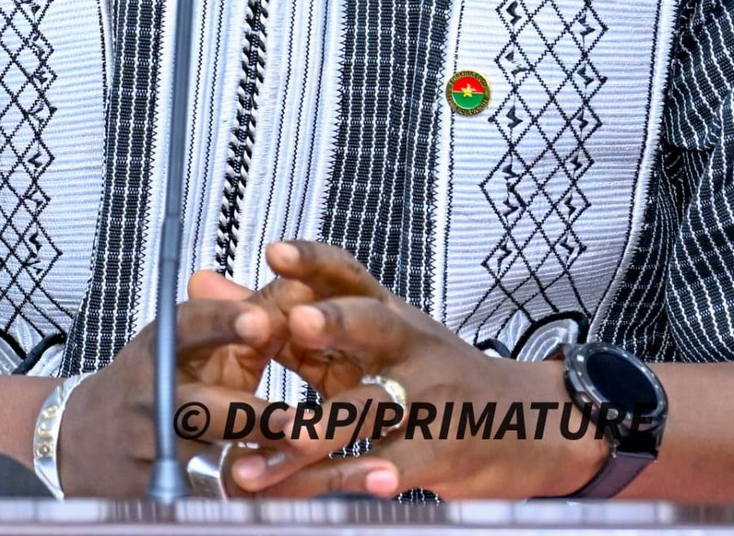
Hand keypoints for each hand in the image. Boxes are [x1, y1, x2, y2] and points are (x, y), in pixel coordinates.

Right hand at [55, 292, 288, 495]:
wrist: (87, 440)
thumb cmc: (155, 382)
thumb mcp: (187, 345)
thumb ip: (240, 325)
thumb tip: (299, 287)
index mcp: (161, 349)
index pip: (188, 327)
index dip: (223, 323)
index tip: (259, 321)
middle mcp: (154, 398)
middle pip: (198, 408)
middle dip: (248, 415)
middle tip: (295, 418)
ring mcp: (155, 450)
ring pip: (206, 463)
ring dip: (251, 466)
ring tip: (294, 464)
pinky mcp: (163, 491)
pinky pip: (208, 499)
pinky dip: (244, 498)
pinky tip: (279, 498)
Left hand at [222, 241, 608, 499]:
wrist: (529, 423)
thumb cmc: (431, 376)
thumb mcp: (367, 340)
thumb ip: (283, 315)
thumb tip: (204, 285)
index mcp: (386, 313)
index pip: (350, 275)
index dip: (313, 262)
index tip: (273, 250)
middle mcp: (408, 344)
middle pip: (372, 324)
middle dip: (333, 321)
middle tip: (292, 321)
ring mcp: (429, 395)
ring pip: (369, 406)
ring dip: (317, 430)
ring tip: (279, 446)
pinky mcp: (443, 447)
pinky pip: (401, 460)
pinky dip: (377, 474)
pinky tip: (365, 483)